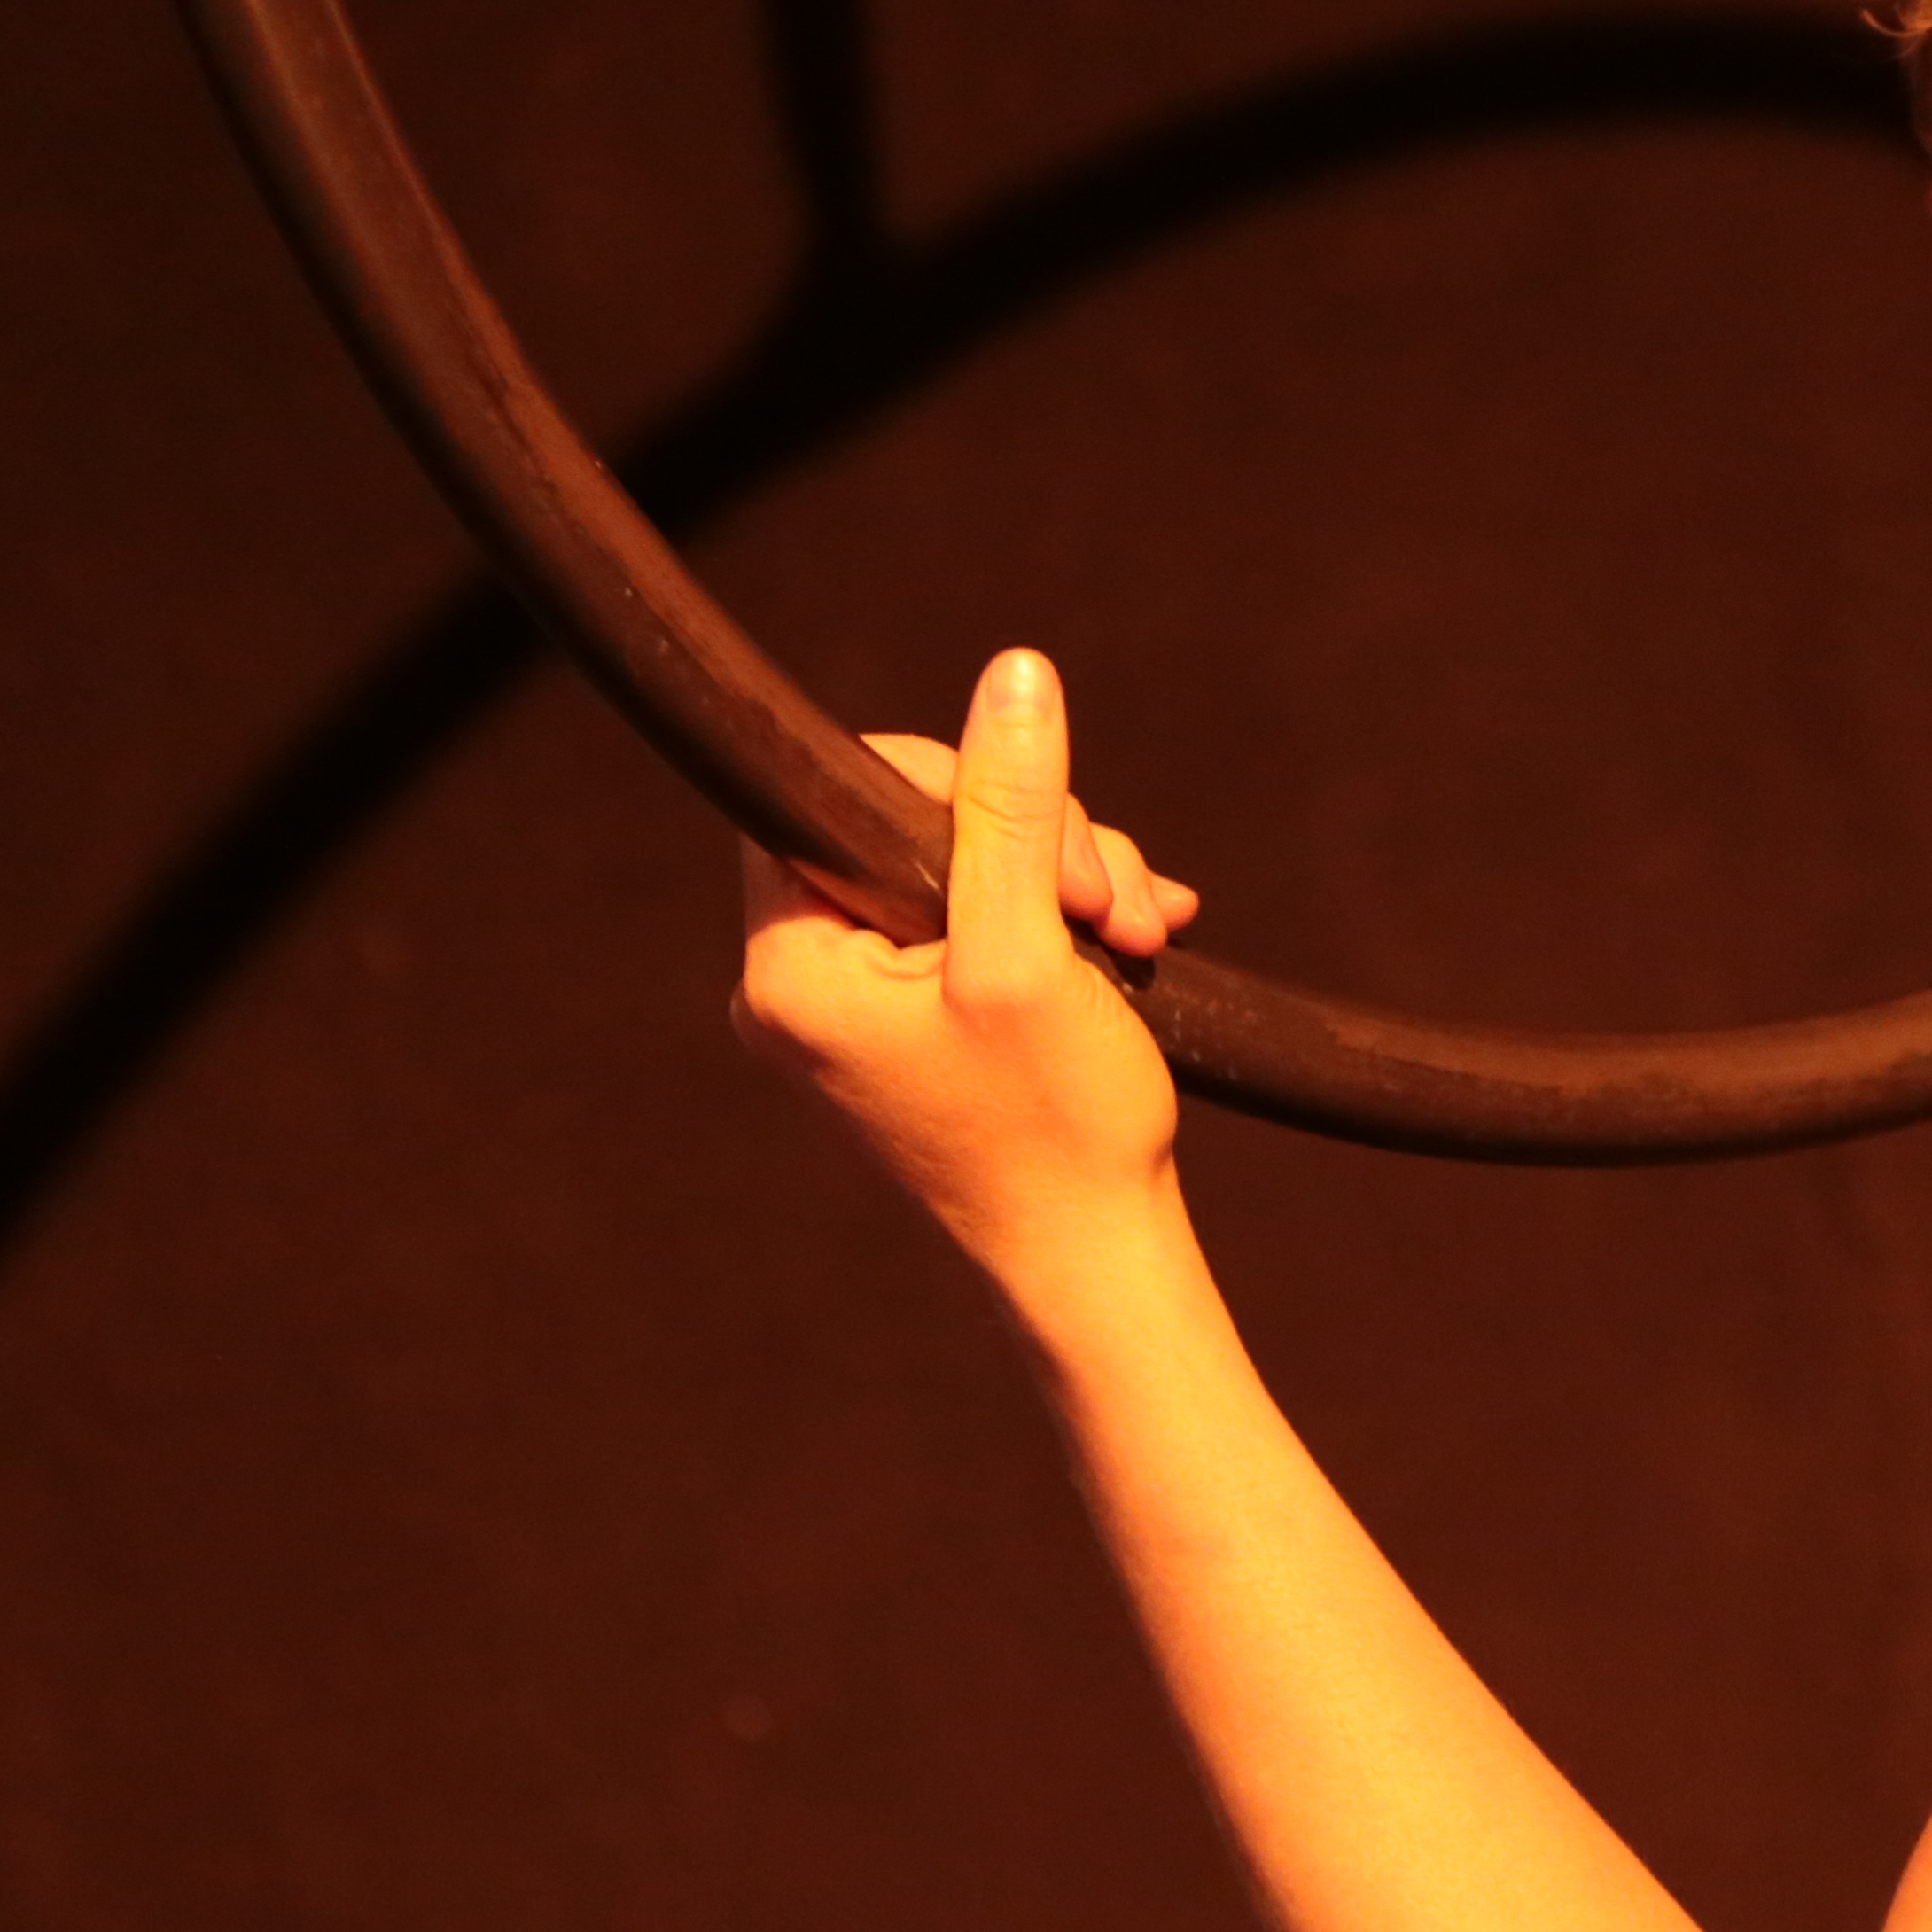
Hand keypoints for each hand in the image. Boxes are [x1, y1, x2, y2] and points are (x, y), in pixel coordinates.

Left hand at [731, 647, 1200, 1279]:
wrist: (1099, 1257)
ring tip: (1141, 931)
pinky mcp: (923, 1018)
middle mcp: (806, 981)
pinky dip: (1063, 916)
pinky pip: (984, 916)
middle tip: (1110, 903)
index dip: (945, 782)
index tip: (1039, 838)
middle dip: (1034, 840)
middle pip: (912, 823)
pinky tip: (1138, 939)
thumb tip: (1016, 674)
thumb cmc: (1054, 1124)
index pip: (833, 793)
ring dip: (1068, 876)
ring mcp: (865, 1004)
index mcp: (790, 966)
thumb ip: (1014, 807)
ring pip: (966, 863)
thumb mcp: (1034, 945)